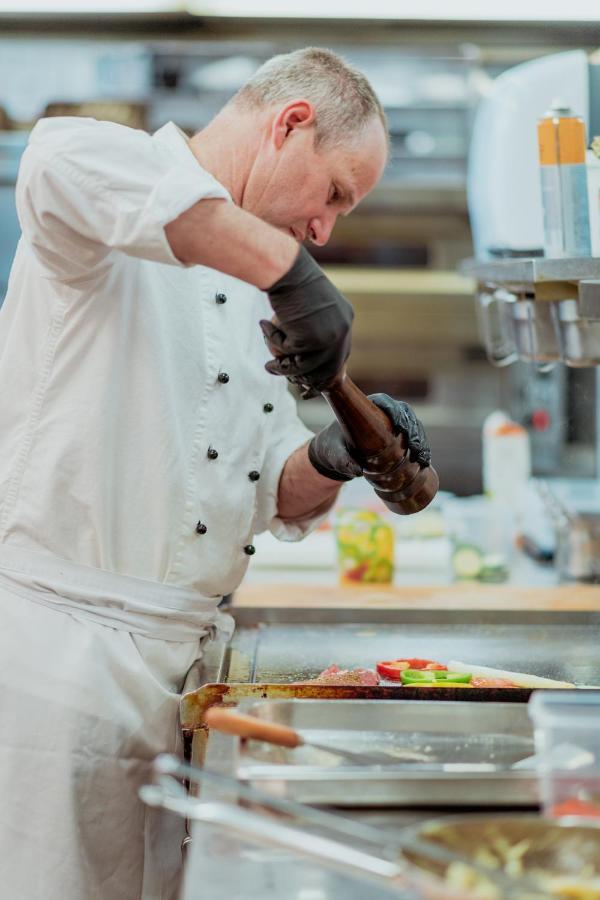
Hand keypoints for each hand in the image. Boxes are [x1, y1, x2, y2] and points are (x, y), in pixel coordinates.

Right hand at [261, 246, 352, 390]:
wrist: (285, 268)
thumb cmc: (293, 279)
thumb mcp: (312, 305)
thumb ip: (315, 327)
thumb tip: (305, 357)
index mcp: (345, 319)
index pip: (338, 355)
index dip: (321, 370)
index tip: (306, 378)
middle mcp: (341, 330)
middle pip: (325, 367)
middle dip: (303, 377)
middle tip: (286, 375)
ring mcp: (327, 336)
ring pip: (304, 366)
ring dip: (283, 367)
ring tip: (269, 365)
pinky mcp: (309, 339)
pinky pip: (287, 352)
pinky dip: (273, 341)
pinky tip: (264, 325)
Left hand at [308, 394, 430, 481]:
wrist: (335, 456)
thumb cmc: (333, 448)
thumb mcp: (335, 454)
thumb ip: (343, 460)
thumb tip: (357, 471)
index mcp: (366, 407)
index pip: (385, 402)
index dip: (395, 411)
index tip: (400, 425)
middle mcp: (382, 413)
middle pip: (404, 415)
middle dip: (413, 430)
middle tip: (414, 448)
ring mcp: (393, 426)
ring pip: (413, 428)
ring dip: (421, 441)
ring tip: (423, 458)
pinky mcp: (399, 439)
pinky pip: (414, 440)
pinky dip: (421, 449)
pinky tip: (426, 461)